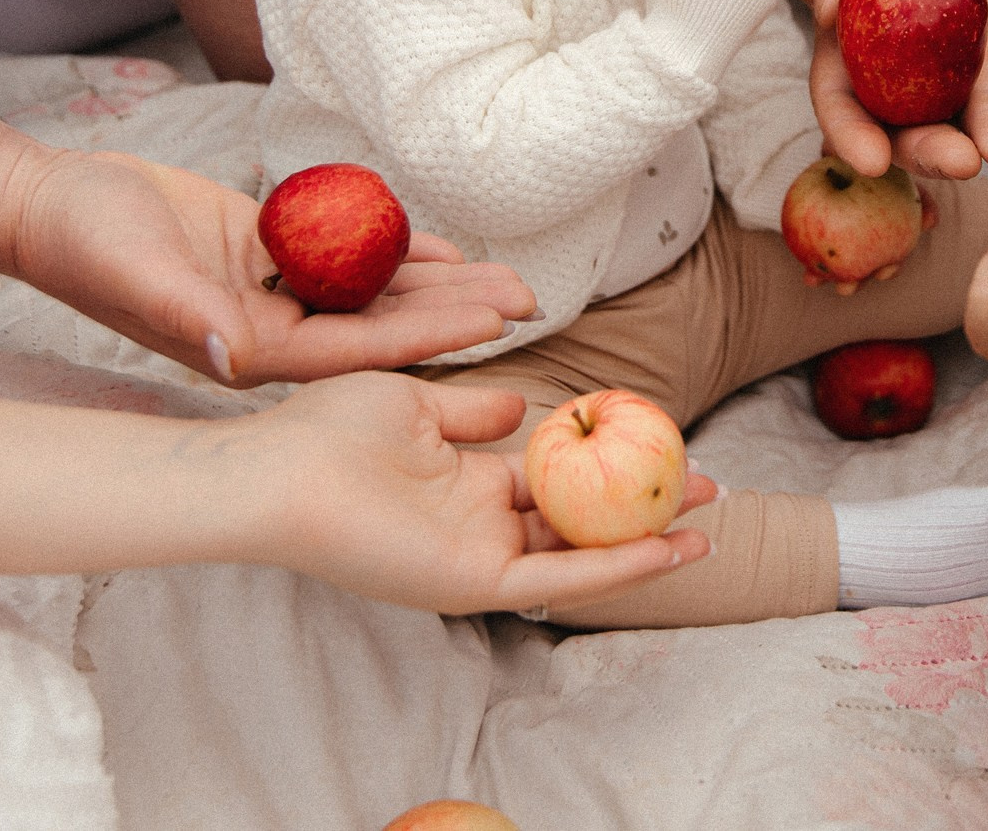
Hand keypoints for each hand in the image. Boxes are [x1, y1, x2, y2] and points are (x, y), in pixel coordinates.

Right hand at [7, 150, 537, 386]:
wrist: (49, 203)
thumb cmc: (86, 238)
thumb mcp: (138, 271)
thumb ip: (189, 315)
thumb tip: (237, 357)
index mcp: (247, 350)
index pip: (357, 349)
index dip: (427, 338)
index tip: (492, 325)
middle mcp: (269, 331)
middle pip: (380, 327)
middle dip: (454, 315)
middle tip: (531, 299)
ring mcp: (271, 295)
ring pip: (373, 296)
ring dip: (441, 288)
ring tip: (511, 280)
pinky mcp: (267, 256)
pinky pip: (348, 258)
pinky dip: (397, 254)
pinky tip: (450, 251)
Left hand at [250, 374, 713, 612]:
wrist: (278, 469)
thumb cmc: (326, 431)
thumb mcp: (415, 403)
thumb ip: (473, 410)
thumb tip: (527, 404)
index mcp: (464, 482)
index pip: (553, 477)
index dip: (608, 462)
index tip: (658, 437)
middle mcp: (477, 524)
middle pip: (580, 519)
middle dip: (644, 506)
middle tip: (704, 484)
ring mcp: (477, 557)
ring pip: (580, 555)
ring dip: (647, 542)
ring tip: (709, 520)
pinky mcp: (472, 583)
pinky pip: (557, 578)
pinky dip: (616, 568)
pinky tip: (670, 548)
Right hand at [793, 0, 987, 179]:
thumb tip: (825, 13)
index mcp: (857, 59)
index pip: (848, 108)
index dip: (854, 138)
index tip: (869, 161)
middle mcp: (914, 82)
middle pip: (919, 133)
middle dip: (934, 155)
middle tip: (956, 163)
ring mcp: (972, 74)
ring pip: (980, 119)